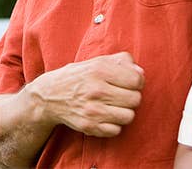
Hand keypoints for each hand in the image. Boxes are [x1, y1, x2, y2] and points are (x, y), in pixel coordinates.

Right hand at [25, 52, 144, 136]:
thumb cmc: (80, 76)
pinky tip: (105, 116)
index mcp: (99, 70)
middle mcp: (96, 90)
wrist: (50, 96)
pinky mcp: (89, 126)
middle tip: (121, 95)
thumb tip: (140, 72)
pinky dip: (113, 125)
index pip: (136, 80)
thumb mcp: (98, 61)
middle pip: (135, 100)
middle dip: (131, 97)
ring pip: (129, 116)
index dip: (137, 82)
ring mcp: (92, 110)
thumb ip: (122, 61)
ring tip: (114, 106)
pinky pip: (116, 130)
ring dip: (124, 112)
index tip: (129, 82)